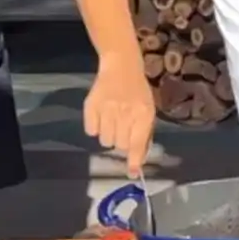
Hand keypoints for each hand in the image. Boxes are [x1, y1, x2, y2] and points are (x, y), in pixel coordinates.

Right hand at [83, 52, 155, 176]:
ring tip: (112, 120)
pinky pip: (90, 131)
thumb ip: (144, 135)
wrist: (121, 66)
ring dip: (109, 135)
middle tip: (122, 128)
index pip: (137, 143)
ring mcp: (106, 109)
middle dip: (122, 141)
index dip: (134, 160)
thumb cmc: (138, 91)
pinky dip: (95, 127)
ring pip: (105, 141)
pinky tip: (101, 115)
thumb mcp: (148, 110)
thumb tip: (137, 161)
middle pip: (120, 145)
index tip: (132, 174)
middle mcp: (125, 113)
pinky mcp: (90, 106)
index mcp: (144, 114)